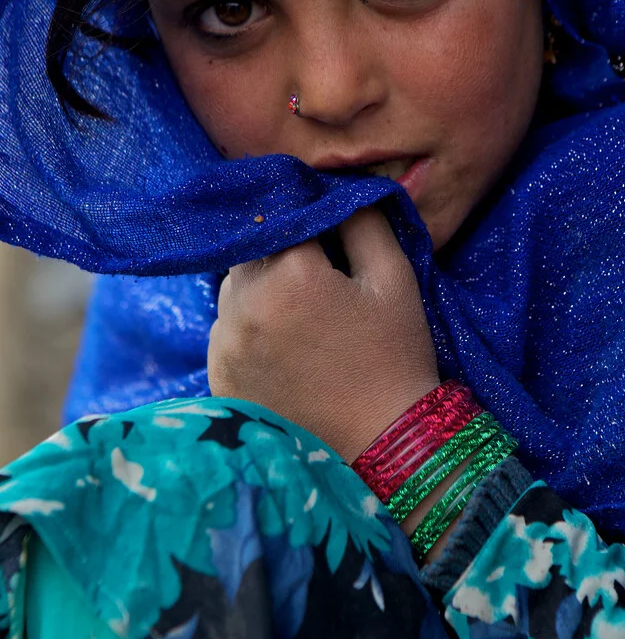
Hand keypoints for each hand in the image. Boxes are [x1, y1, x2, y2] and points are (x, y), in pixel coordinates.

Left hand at [208, 208, 438, 461]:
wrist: (380, 447)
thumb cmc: (394, 357)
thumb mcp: (394, 279)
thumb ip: (364, 223)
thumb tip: (339, 191)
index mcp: (291, 275)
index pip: (285, 218)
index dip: (308, 222)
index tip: (328, 236)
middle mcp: (246, 305)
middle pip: (252, 251)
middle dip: (280, 253)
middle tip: (317, 278)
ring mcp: (225, 344)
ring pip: (233, 288)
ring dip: (260, 288)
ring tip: (300, 315)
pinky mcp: (217, 376)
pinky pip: (224, 329)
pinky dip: (247, 327)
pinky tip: (283, 347)